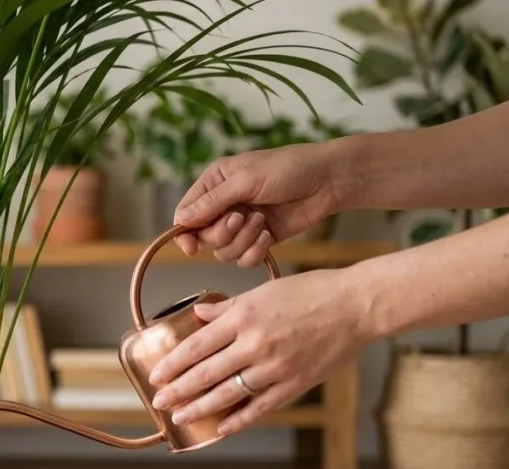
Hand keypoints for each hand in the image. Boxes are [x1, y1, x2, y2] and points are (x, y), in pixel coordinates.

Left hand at [145, 268, 372, 434]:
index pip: (197, 346)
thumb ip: (227, 308)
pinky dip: (238, 420)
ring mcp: (275, 368)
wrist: (356, 306)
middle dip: (178, 390)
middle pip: (206, 373)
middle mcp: (255, 345)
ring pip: (228, 394)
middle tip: (158, 402)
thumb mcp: (263, 292)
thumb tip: (199, 315)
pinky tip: (220, 427)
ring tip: (180, 416)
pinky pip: (260, 407)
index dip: (173, 364)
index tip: (156, 376)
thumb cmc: (312, 293)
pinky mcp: (295, 384)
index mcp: (244, 318)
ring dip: (200, 408)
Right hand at [172, 143, 342, 265]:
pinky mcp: (259, 240)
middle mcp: (224, 206)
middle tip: (242, 218)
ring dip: (242, 241)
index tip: (191, 246)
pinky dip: (255, 252)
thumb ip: (212, 201)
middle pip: (203, 237)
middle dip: (223, 233)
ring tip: (262, 222)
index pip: (185, 214)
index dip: (184, 233)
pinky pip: (244, 259)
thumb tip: (181, 219)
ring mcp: (242, 225)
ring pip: (223, 252)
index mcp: (214, 184)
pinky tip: (269, 236)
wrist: (327, 181)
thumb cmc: (288, 169)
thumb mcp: (245, 180)